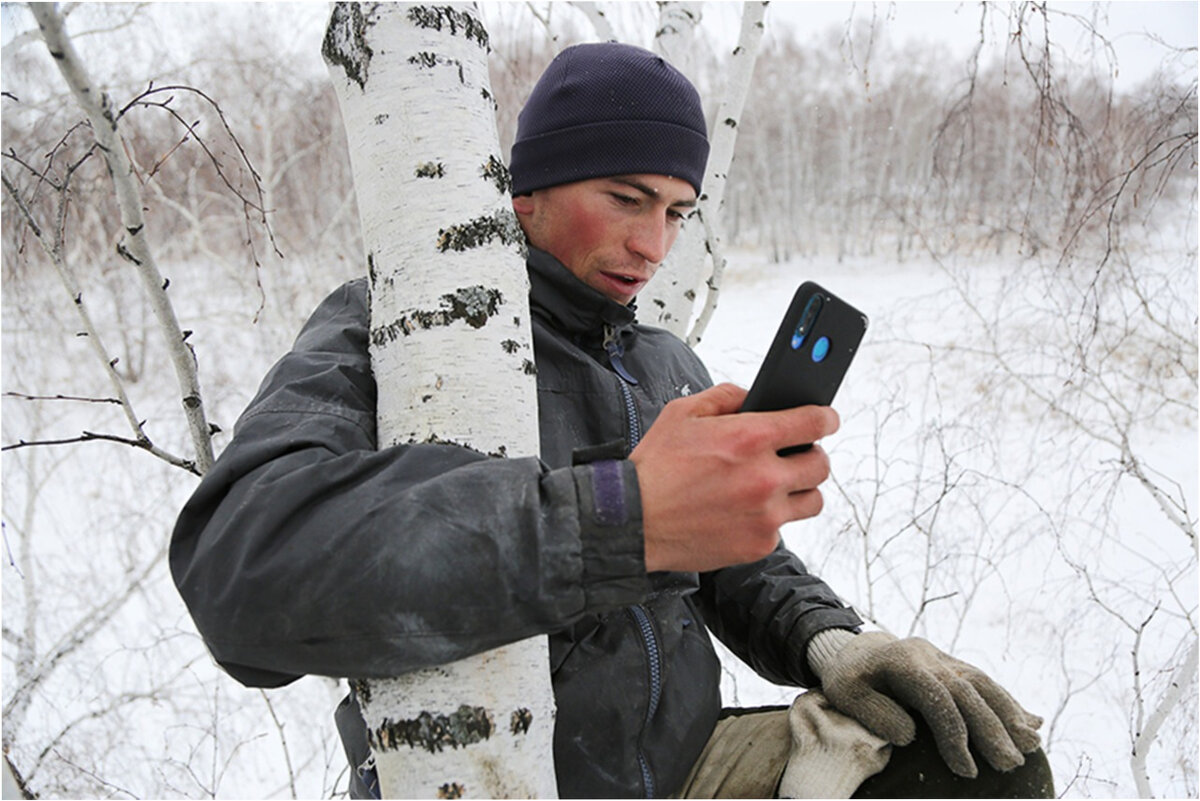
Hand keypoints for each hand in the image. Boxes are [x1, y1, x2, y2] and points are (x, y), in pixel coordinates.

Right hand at [630, 382, 838, 572]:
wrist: (634, 521)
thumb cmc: (654, 470)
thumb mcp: (683, 413)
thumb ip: (725, 396)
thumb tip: (752, 396)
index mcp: (749, 438)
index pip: (814, 422)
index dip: (825, 417)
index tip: (825, 420)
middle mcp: (764, 477)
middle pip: (821, 464)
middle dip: (810, 455)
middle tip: (792, 455)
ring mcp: (765, 515)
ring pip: (813, 500)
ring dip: (799, 489)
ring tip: (774, 486)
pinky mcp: (759, 544)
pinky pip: (782, 528)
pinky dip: (769, 519)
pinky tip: (744, 511)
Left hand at [810, 631, 1043, 777]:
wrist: (854, 649)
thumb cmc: (848, 679)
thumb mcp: (846, 694)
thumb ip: (875, 713)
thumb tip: (910, 734)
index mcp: (902, 662)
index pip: (938, 698)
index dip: (955, 734)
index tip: (967, 770)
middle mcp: (929, 656)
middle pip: (968, 690)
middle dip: (992, 728)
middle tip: (1010, 765)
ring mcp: (943, 658)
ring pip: (984, 683)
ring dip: (1010, 715)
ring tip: (1032, 746)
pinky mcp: (953, 665)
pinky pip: (985, 681)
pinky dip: (1009, 703)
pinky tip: (1031, 722)